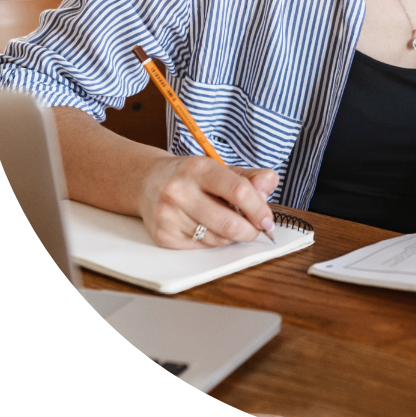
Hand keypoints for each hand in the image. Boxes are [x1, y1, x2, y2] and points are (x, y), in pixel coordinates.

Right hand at [139, 154, 278, 248]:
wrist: (148, 182)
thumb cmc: (192, 177)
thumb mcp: (221, 168)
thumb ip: (251, 177)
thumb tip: (267, 189)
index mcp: (198, 168)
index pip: (238, 190)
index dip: (258, 209)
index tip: (267, 220)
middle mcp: (179, 191)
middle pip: (228, 223)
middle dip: (249, 231)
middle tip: (256, 229)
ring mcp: (168, 215)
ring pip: (217, 239)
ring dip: (231, 236)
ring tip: (228, 221)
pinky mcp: (163, 236)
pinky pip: (202, 247)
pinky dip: (213, 241)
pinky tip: (208, 227)